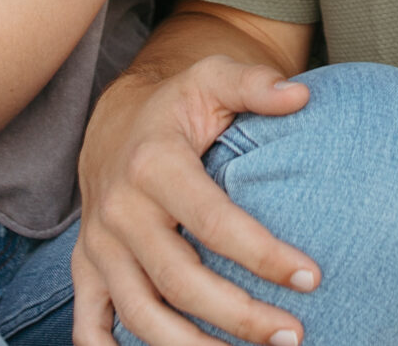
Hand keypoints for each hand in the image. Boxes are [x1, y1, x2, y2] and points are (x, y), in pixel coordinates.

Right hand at [73, 59, 321, 345]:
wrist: (115, 122)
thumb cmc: (178, 104)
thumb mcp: (213, 78)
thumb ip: (255, 83)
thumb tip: (301, 96)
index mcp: (154, 164)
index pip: (213, 221)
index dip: (263, 253)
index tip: (312, 277)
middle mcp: (120, 210)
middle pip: (179, 280)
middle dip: (239, 315)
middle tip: (292, 335)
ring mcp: (99, 246)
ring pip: (141, 314)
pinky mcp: (86, 269)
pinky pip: (90, 325)